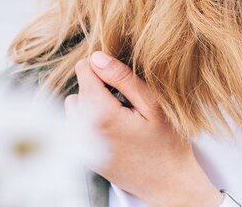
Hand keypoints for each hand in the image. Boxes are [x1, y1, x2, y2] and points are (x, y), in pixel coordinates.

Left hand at [64, 52, 224, 206]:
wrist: (167, 183)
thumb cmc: (166, 144)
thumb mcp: (152, 104)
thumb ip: (123, 78)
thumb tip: (97, 57)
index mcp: (101, 115)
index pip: (84, 70)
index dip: (104, 67)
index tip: (122, 79)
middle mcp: (84, 130)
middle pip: (80, 87)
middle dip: (101, 87)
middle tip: (127, 102)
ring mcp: (81, 145)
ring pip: (75, 106)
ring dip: (93, 104)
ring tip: (120, 115)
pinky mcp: (82, 154)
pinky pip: (77, 124)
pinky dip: (92, 120)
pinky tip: (115, 129)